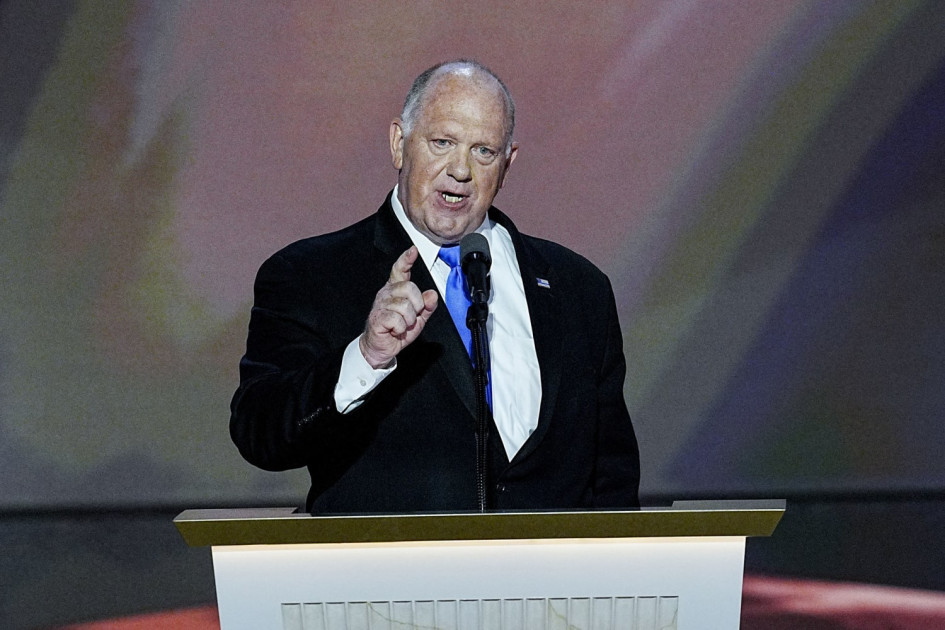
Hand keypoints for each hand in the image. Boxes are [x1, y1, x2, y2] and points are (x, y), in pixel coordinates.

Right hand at [360, 246, 437, 367]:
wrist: (381, 348)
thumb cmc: (396, 331)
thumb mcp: (418, 319)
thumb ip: (427, 307)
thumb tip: (432, 295)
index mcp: (395, 291)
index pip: (399, 270)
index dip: (406, 259)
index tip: (413, 251)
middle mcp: (386, 294)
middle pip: (409, 287)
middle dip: (417, 305)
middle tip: (411, 316)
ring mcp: (380, 305)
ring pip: (405, 306)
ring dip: (409, 320)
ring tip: (402, 325)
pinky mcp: (377, 317)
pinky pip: (398, 319)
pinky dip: (401, 328)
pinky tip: (395, 330)